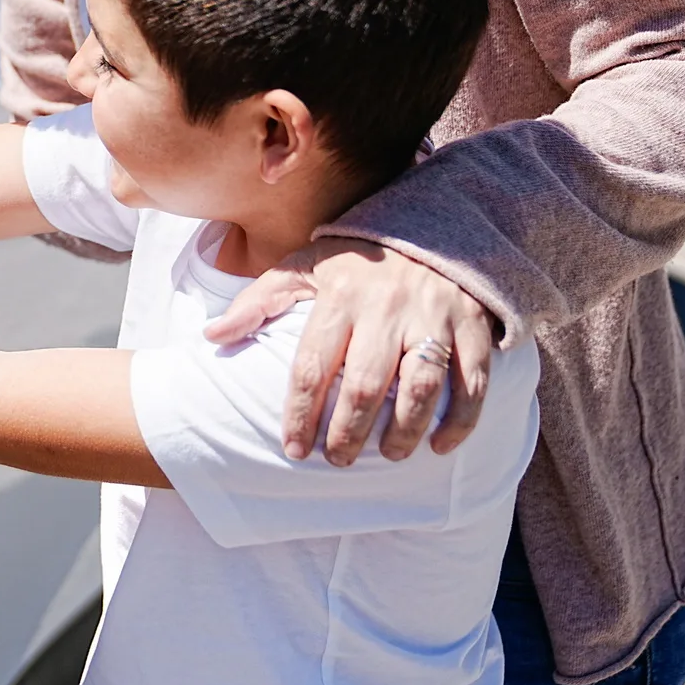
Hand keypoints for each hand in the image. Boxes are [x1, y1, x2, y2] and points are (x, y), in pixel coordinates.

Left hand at [204, 238, 495, 465]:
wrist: (433, 223)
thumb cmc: (356, 259)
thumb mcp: (302, 266)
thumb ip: (258, 302)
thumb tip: (212, 335)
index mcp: (339, 294)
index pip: (312, 365)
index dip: (300, 413)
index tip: (293, 450)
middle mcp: (386, 306)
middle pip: (365, 382)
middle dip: (348, 431)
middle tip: (337, 460)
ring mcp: (433, 315)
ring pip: (421, 385)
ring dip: (404, 430)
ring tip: (389, 456)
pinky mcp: (472, 324)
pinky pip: (472, 381)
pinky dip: (460, 419)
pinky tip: (440, 446)